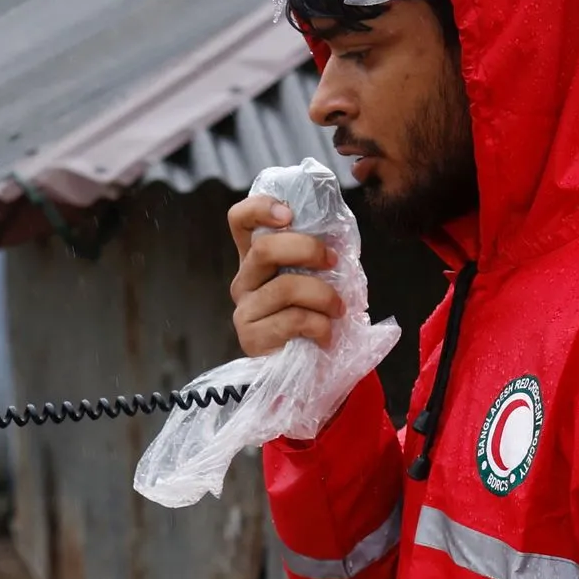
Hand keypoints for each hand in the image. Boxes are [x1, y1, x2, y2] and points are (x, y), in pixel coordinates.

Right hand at [227, 193, 339, 358]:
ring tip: (338, 310)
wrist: (309, 370)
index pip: (240, 220)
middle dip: (308, 250)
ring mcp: (244, 309)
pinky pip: (293, 320)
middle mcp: (244, 280)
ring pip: (285, 286)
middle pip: (265, 248)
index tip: (289, 215)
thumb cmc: (315, 317)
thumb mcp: (316, 279)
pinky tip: (326, 335)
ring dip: (324, 296)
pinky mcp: (251, 337)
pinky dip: (320, 325)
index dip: (259, 208)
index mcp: (257, 259)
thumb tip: (338, 236)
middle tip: (334, 262)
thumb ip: (317, 257)